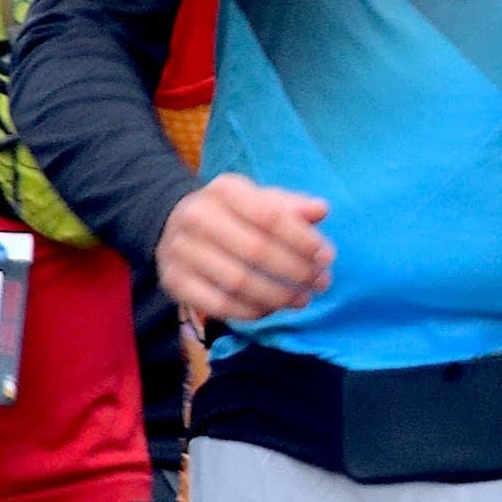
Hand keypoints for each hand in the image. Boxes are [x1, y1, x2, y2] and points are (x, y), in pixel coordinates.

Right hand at [155, 177, 332, 330]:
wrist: (179, 226)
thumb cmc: (235, 214)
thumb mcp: (262, 199)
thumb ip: (292, 206)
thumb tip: (321, 210)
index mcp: (224, 190)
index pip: (269, 215)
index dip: (302, 239)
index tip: (327, 256)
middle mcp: (196, 216)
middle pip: (256, 250)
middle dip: (296, 271)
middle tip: (322, 283)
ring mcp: (180, 250)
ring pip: (238, 282)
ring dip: (278, 296)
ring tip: (303, 299)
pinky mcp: (174, 281)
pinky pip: (218, 305)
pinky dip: (250, 311)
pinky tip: (272, 309)